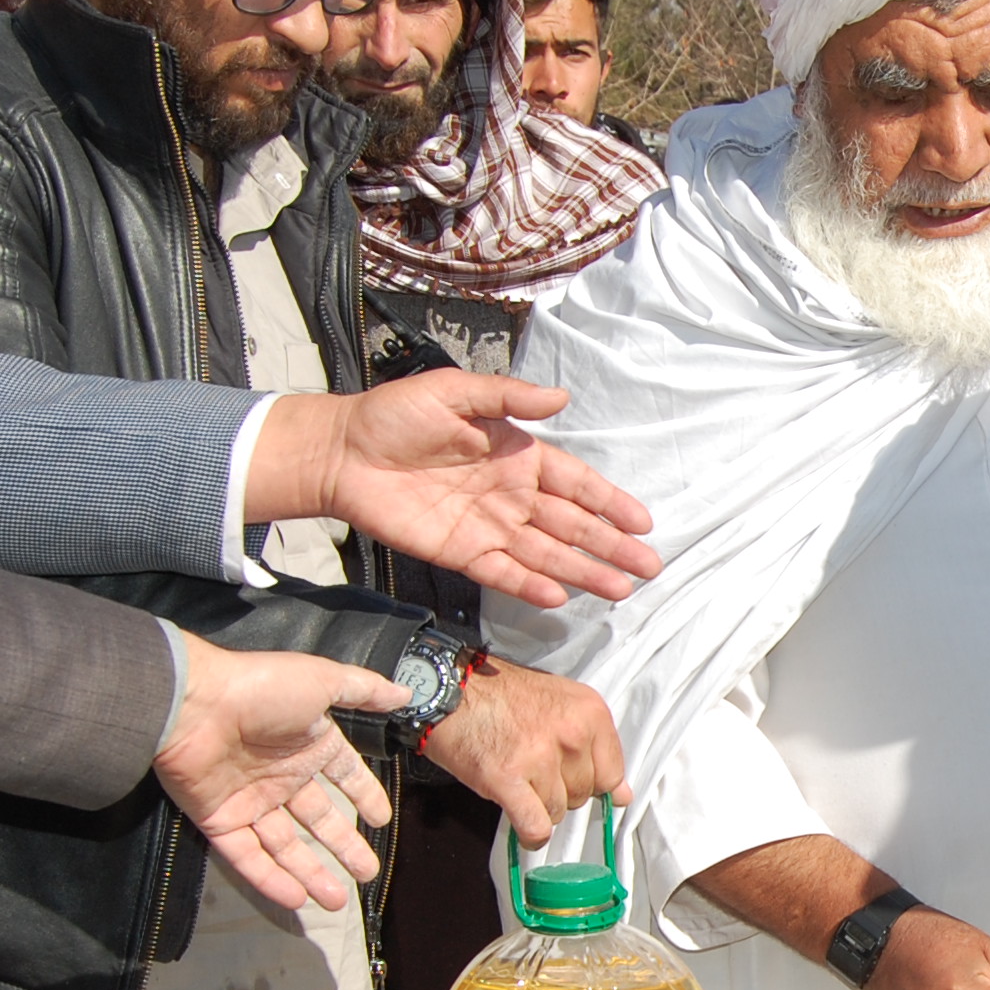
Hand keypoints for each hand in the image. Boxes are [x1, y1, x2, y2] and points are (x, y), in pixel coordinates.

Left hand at [153, 631, 401, 912]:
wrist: (191, 704)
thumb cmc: (258, 688)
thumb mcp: (321, 679)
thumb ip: (364, 689)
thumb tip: (405, 693)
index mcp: (307, 743)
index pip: (344, 776)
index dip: (364, 797)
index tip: (381, 819)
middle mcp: (280, 775)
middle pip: (319, 820)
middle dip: (344, 847)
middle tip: (367, 872)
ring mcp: (249, 800)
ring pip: (286, 847)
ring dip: (312, 874)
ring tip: (338, 900)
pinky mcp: (219, 821)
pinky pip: (248, 858)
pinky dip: (271, 881)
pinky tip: (298, 899)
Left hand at [252, 373, 661, 607]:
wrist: (341, 452)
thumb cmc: (396, 415)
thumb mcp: (453, 391)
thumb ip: (507, 397)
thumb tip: (562, 397)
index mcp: (518, 455)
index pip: (576, 483)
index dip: (610, 503)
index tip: (643, 523)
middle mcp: (511, 495)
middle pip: (572, 525)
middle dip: (610, 547)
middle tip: (648, 568)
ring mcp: (488, 527)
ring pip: (546, 554)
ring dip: (582, 572)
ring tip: (619, 591)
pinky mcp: (459, 553)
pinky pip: (502, 572)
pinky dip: (530, 585)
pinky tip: (559, 598)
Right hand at [417, 654, 625, 845]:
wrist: (452, 690)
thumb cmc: (504, 696)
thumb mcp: (563, 705)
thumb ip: (596, 748)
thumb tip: (621, 794)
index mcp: (590, 713)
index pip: (611, 773)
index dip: (590, 782)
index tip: (570, 776)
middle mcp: (571, 734)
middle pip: (583, 795)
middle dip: (561, 791)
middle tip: (534, 770)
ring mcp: (540, 757)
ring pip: (558, 811)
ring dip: (539, 806)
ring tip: (518, 780)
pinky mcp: (507, 778)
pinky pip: (535, 826)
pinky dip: (531, 834)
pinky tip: (523, 827)